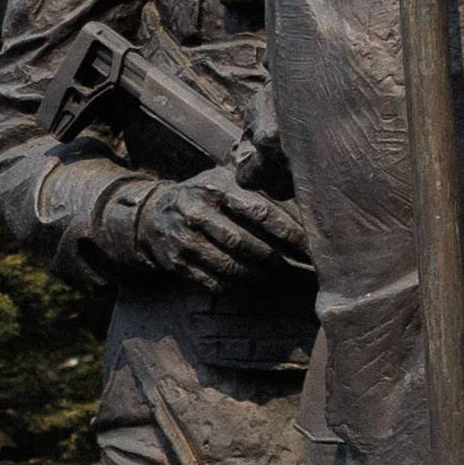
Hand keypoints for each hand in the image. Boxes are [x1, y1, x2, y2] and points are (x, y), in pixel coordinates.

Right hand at [131, 174, 313, 287]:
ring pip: (230, 267)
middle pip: (245, 243)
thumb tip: (307, 208)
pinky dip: (236, 284)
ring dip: (258, 274)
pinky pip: (214, 282)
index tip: (309, 245)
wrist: (153, 215)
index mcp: (215, 187)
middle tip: (299, 266)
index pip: (259, 212)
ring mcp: (183, 239)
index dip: (288, 232)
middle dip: (276, 258)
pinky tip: (250, 279)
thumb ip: (259, 189)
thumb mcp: (225, 180)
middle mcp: (196, 212)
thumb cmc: (205, 196)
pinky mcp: (176, 263)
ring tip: (276, 273)